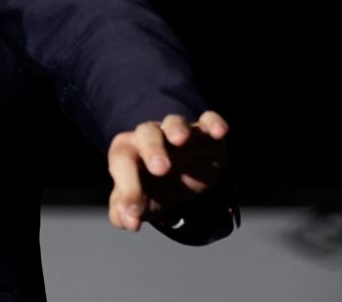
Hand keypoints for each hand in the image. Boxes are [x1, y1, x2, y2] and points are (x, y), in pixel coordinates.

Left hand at [107, 110, 228, 232]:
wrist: (182, 179)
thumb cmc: (155, 188)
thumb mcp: (142, 203)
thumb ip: (125, 211)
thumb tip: (125, 221)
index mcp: (129, 152)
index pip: (122, 161)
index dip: (127, 188)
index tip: (135, 213)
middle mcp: (151, 137)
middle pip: (146, 133)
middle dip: (152, 148)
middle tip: (160, 169)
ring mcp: (178, 133)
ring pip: (174, 122)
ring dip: (177, 128)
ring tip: (181, 139)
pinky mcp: (205, 133)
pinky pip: (208, 120)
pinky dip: (213, 123)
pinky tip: (219, 132)